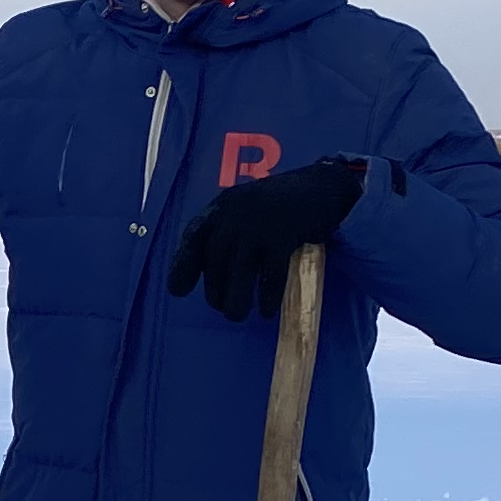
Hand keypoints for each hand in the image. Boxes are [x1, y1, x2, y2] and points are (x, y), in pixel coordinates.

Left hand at [167, 154, 368, 318]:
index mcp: (222, 206)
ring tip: (237, 315)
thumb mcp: (246, 209)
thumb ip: (226, 232)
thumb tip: (209, 272)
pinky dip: (268, 296)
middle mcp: (235, 213)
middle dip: (215, 289)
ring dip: (236, 299)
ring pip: (240, 271)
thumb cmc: (281, 205)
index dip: (182, 266)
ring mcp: (259, 223)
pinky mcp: (284, 234)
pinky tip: (268, 310)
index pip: (193, 237)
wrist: (323, 185)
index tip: (177, 291)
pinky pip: (271, 274)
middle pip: (215, 260)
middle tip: (222, 307)